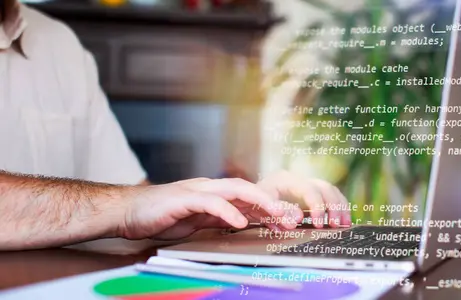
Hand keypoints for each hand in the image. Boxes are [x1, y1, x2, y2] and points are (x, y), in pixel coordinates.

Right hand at [116, 178, 299, 239]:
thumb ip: (219, 219)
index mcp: (215, 194)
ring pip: (235, 190)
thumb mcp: (197, 220)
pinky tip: (239, 221)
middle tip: (291, 216)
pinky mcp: (183, 198)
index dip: (270, 207)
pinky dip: (227, 210)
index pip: (248, 198)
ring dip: (258, 201)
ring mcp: (197, 190)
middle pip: (248, 190)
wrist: (128, 211)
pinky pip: (210, 202)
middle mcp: (210, 188)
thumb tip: (242, 223)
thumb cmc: (162, 215)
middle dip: (272, 202)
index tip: (288, 220)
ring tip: (275, 212)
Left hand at [257, 171, 351, 228]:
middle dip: (333, 207)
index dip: (317, 207)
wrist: (247, 198)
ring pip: (331, 190)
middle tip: (335, 225)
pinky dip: (339, 206)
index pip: (309, 190)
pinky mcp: (310, 192)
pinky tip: (343, 219)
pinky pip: (330, 195)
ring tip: (344, 224)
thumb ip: (280, 212)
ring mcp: (305, 184)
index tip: (319, 225)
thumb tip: (297, 220)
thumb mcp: (262, 207)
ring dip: (340, 207)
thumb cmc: (253, 203)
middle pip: (324, 188)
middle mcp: (298, 179)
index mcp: (286, 179)